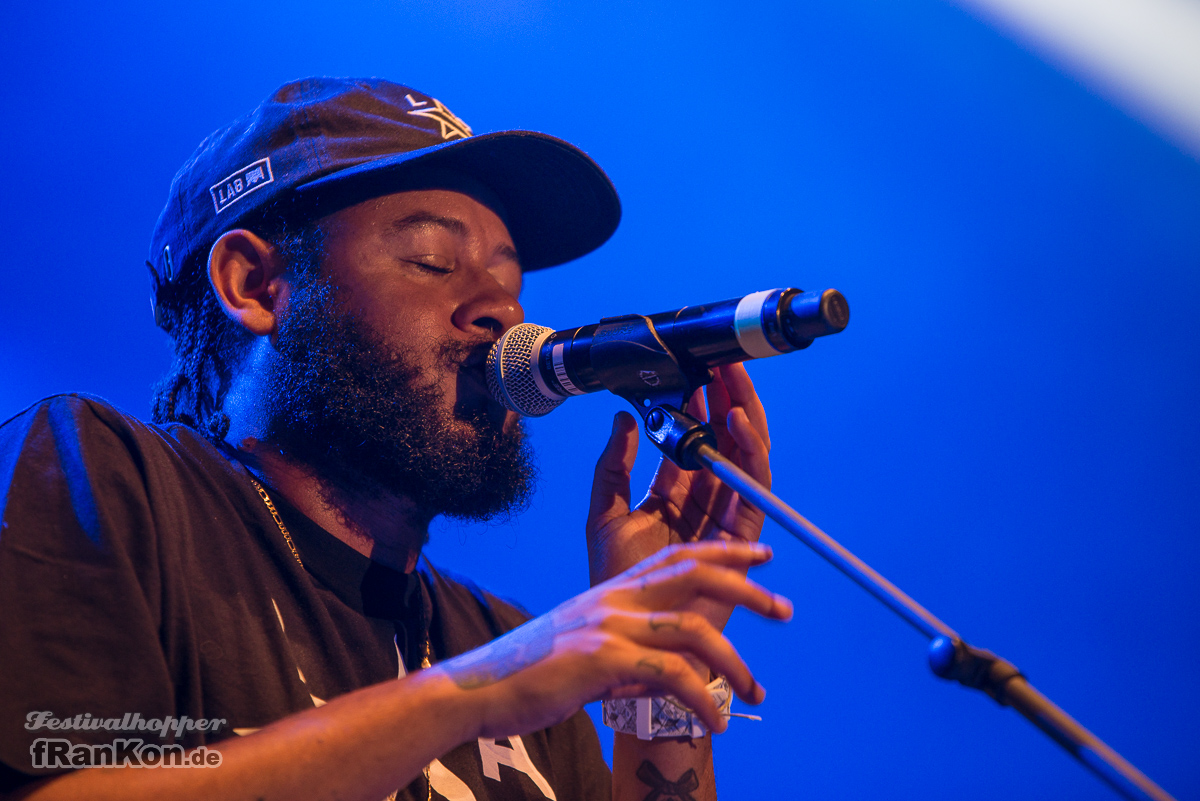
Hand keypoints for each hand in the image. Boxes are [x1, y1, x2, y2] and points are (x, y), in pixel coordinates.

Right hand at [434, 541, 791, 739]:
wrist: (480, 689)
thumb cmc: (532, 673)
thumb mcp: (588, 652)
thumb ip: (630, 653)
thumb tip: (671, 673)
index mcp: (612, 591)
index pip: (677, 558)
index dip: (723, 555)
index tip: (761, 562)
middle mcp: (615, 599)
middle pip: (694, 575)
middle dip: (746, 589)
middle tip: (783, 609)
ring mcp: (609, 625)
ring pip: (693, 628)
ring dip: (734, 662)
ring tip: (756, 692)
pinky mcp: (603, 658)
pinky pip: (672, 675)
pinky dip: (701, 700)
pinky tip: (714, 724)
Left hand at [586, 364, 771, 631]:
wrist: (632, 635)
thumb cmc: (615, 583)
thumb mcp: (603, 516)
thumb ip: (612, 468)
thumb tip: (623, 418)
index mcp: (669, 497)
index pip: (689, 443)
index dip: (693, 408)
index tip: (692, 369)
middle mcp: (700, 505)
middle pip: (720, 445)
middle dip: (723, 403)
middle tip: (723, 362)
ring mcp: (722, 521)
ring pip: (741, 460)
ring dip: (741, 418)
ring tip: (734, 381)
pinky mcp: (740, 540)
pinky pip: (752, 490)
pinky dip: (749, 455)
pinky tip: (736, 423)